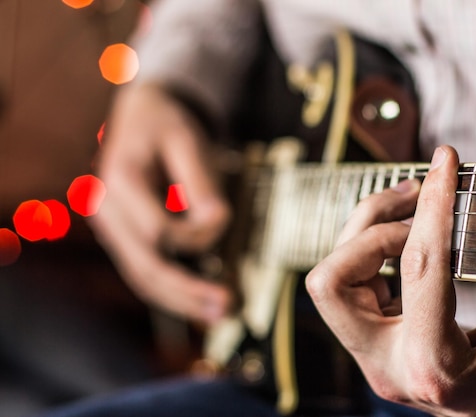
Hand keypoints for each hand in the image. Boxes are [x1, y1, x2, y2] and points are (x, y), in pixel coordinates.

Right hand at [90, 84, 232, 325]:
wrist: (141, 115)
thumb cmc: (167, 124)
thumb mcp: (189, 140)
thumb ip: (202, 183)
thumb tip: (217, 223)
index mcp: (120, 181)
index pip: (157, 231)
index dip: (195, 236)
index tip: (223, 219)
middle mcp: (107, 211)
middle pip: (146, 266)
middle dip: (187, 291)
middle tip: (228, 306)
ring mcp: (111, 228)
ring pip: (143, 278)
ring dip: (181, 302)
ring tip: (218, 316)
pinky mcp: (123, 237)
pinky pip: (145, 272)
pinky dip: (171, 292)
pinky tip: (197, 304)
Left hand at [306, 146, 475, 416]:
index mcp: (434, 367)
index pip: (419, 269)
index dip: (434, 207)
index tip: (447, 164)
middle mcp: (388, 366)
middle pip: (333, 280)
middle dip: (372, 226)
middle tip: (421, 195)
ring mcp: (377, 358)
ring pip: (333, 281)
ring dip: (367, 233)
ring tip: (416, 204)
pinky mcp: (379, 345)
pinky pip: (353, 288)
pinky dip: (374, 252)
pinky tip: (412, 235)